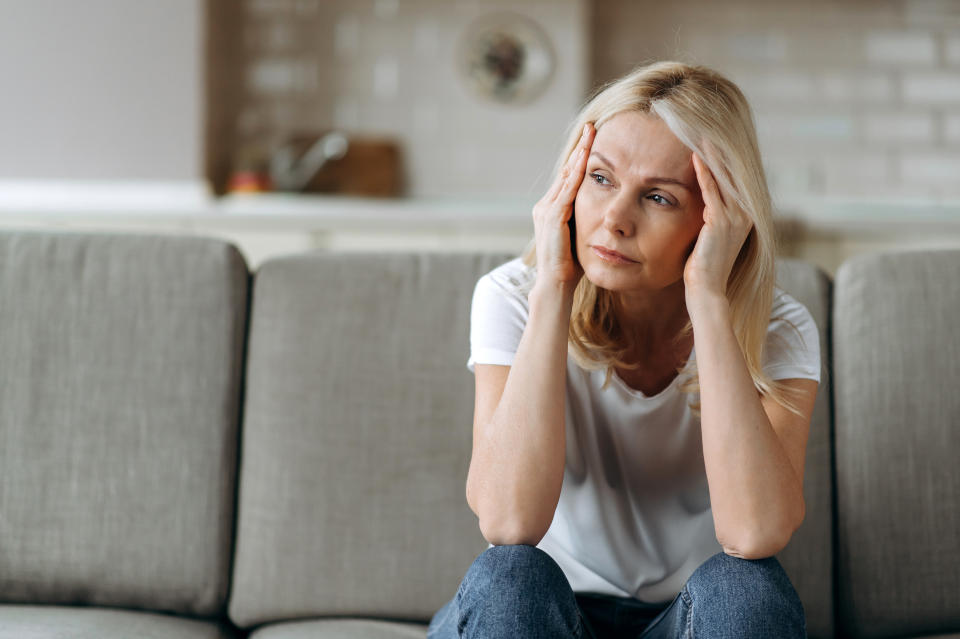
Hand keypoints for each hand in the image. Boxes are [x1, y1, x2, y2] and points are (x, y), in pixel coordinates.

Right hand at [532, 122, 594, 291]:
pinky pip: (567, 190)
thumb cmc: (572, 267)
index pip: (568, 177)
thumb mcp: (582, 237)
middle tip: (592, 126)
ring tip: (591, 134)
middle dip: (580, 148)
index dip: (580, 158)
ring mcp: (546, 210)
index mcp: (552, 209)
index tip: (593, 139)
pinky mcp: (553, 218)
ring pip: (566, 176)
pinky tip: (587, 159)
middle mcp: (545, 206)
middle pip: (566, 170)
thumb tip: (608, 213)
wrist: (555, 286)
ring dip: (579, 154)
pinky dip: (577, 173)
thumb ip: (589, 221)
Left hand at [683, 147, 753, 300]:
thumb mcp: (711, 238)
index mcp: (745, 217)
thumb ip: (712, 219)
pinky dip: (704, 172)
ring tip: (701, 133)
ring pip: (723, 177)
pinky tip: (696, 155)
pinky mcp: (721, 221)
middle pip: (731, 173)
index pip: (733, 180)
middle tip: (706, 127)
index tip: (710, 139)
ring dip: (712, 154)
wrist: (707, 291)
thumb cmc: (703, 268)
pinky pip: (712, 190)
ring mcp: (736, 217)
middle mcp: (745, 214)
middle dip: (719, 150)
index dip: (723, 159)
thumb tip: (705, 206)